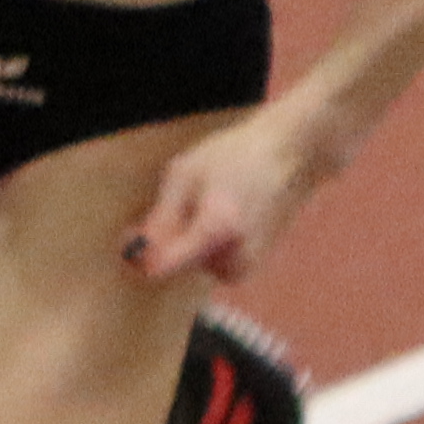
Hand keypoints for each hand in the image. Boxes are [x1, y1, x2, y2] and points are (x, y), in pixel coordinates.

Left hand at [122, 101, 332, 288]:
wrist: (291, 156)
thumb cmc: (235, 156)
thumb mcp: (185, 175)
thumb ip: (160, 220)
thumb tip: (136, 255)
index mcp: (216, 232)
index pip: (163, 268)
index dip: (140, 257)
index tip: (132, 234)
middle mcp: (233, 258)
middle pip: (177, 266)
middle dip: (167, 241)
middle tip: (176, 202)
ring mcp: (246, 266)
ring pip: (194, 264)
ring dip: (187, 241)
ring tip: (205, 202)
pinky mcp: (252, 267)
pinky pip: (212, 261)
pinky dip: (206, 243)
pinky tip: (219, 212)